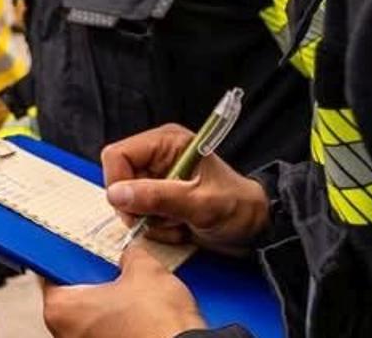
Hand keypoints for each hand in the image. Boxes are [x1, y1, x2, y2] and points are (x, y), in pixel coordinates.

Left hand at [42, 241, 204, 337]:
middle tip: (117, 266)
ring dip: (113, 302)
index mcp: (60, 308)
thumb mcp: (145, 270)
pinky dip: (124, 321)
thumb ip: (131, 254)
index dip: (72, 255)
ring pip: (94, 316)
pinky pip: (110, 331)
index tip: (82, 248)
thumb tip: (131, 252)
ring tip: (137, 291)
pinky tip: (145, 312)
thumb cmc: (158, 325)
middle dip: (97, 279)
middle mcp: (65, 333)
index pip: (52, 271)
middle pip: (74, 295)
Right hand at [100, 124, 268, 253]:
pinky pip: (138, 216)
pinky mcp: (158, 198)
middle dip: (138, 207)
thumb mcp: (200, 204)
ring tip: (179, 224)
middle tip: (166, 220)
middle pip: (118, 180)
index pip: (117, 155)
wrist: (255, 228)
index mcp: (167, 142)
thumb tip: (116, 194)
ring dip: (150, 221)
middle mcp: (157, 156)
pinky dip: (155, 228)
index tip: (135, 210)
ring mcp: (156, 178)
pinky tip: (179, 228)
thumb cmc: (237, 208)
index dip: (119, 183)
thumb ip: (158, 197)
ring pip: (126, 203)